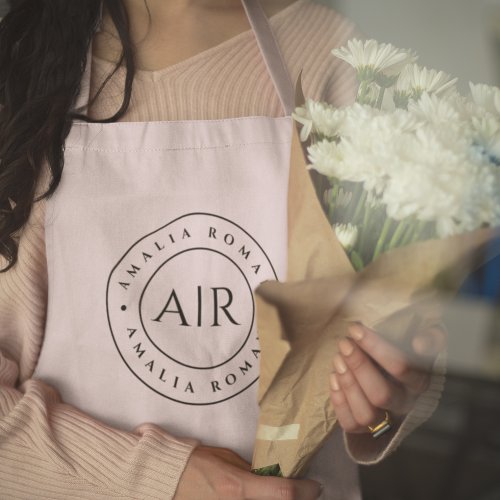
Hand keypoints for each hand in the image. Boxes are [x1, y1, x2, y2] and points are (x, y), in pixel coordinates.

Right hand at [174, 445, 321, 498]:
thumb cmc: (197, 462)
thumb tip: (272, 477)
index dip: (305, 490)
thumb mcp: (227, 460)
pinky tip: (263, 498)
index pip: (284, 493)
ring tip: (288, 496)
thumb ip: (252, 472)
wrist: (168, 479)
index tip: (314, 486)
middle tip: (306, 494)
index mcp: (238, 487)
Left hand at [329, 322, 445, 433]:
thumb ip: (431, 336)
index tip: (355, 329)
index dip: (375, 348)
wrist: (393, 366)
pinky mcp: (365, 428)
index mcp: (420, 381)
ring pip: (366, 414)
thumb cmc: (406, 347)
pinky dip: (339, 402)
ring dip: (348, 384)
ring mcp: (385, 418)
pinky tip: (334, 376)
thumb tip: (420, 344)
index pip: (401, 368)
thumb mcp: (426, 336)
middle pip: (381, 394)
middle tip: (344, 343)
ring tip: (337, 358)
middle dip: (358, 366)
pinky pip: (350, 424)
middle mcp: (404, 403)